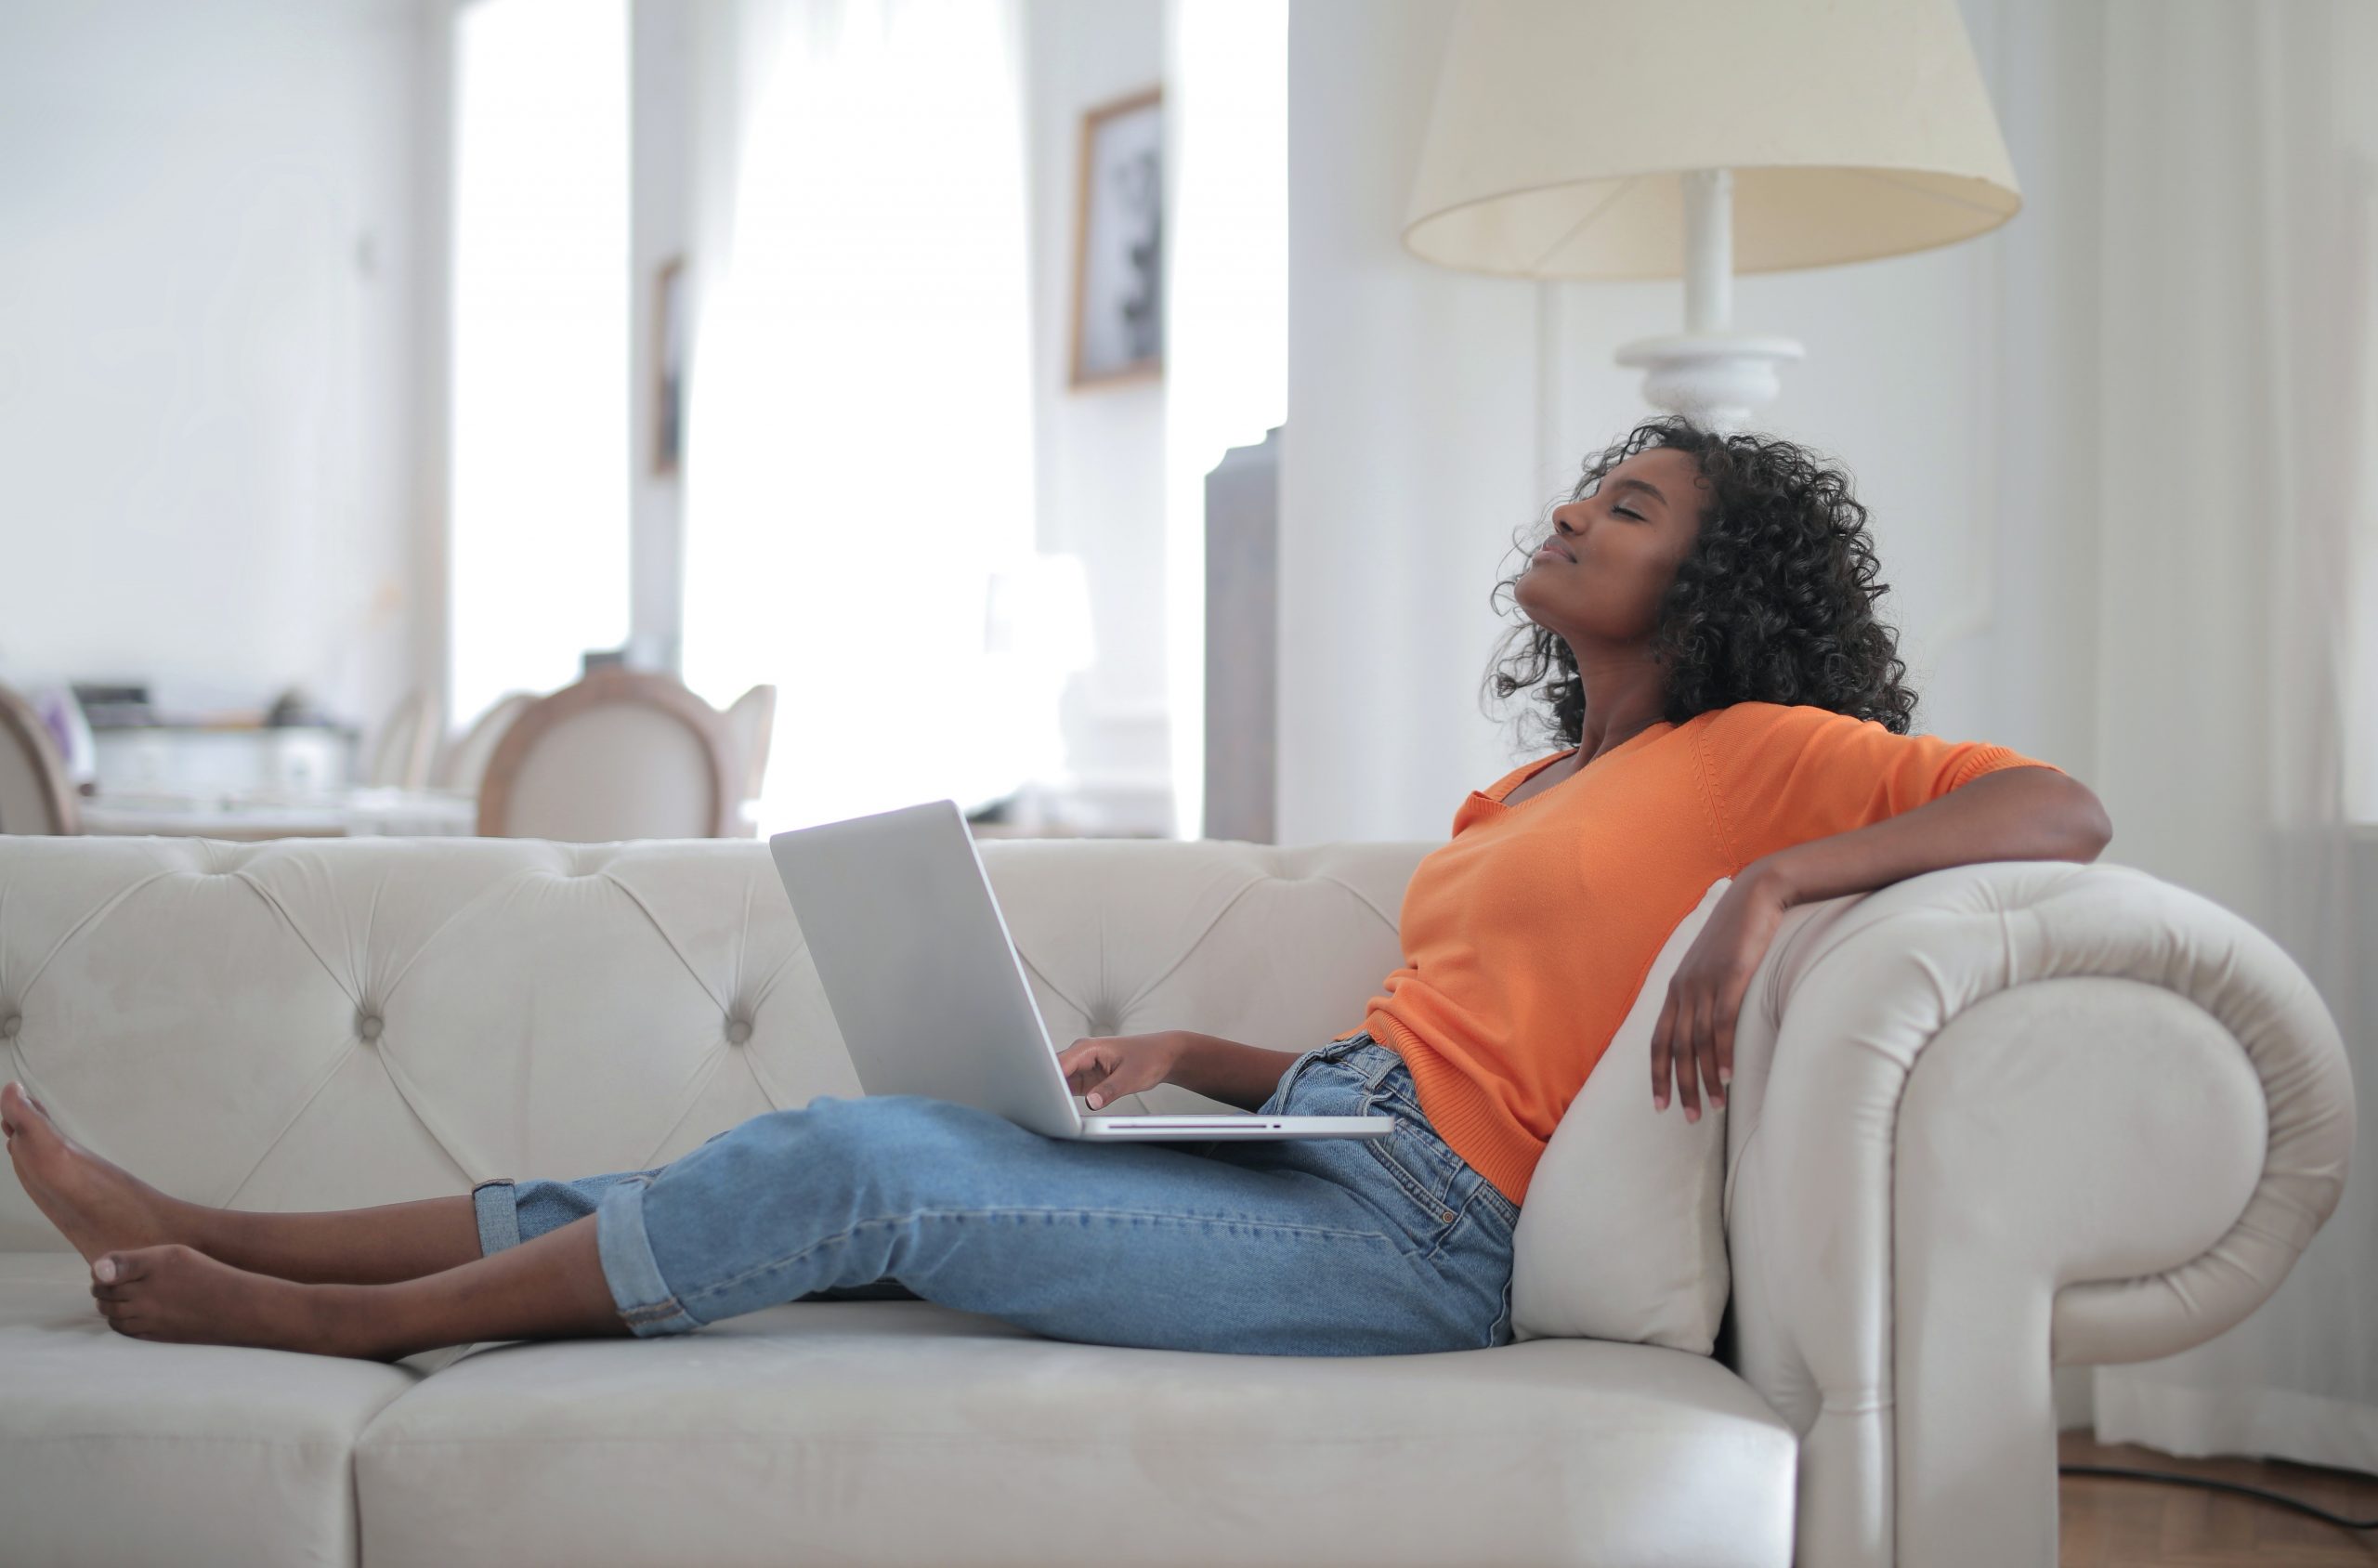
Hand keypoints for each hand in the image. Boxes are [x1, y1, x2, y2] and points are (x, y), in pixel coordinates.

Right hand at [1056, 1031, 1185, 1110]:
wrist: (1162, 1056)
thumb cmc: (1149, 1058)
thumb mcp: (1132, 1077)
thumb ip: (1110, 1090)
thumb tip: (1091, 1102)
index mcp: (1087, 1048)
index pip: (1058, 1064)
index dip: (1047, 1080)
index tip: (1043, 1097)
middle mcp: (1079, 1055)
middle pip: (1052, 1073)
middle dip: (1045, 1090)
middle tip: (1043, 1111)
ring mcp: (1079, 1067)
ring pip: (1056, 1083)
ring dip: (1052, 1095)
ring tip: (1049, 1113)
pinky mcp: (1083, 1079)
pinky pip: (1065, 1090)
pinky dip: (1062, 1100)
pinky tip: (1060, 1111)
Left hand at [1651, 868, 1792, 1121]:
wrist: (1756, 895)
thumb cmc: (1738, 933)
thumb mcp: (1713, 963)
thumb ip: (1706, 991)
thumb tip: (1708, 1020)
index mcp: (1676, 987)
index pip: (1658, 1039)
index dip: (1656, 1073)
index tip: (1659, 1104)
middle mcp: (1685, 988)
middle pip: (1675, 1048)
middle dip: (1679, 1086)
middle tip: (1687, 1119)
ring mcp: (1706, 982)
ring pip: (1697, 1042)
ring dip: (1703, 1079)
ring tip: (1710, 1109)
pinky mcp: (1731, 977)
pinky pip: (1722, 1024)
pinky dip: (1721, 1054)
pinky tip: (1726, 1078)